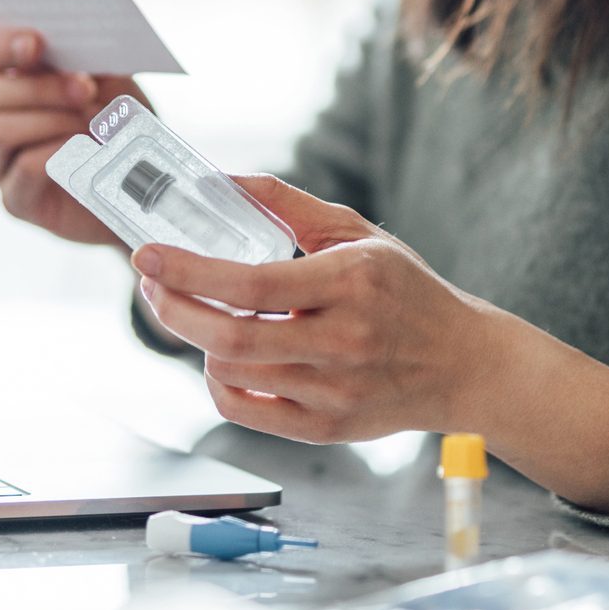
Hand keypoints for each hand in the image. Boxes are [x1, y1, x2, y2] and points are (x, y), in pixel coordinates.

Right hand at [0, 29, 148, 247]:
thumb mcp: (111, 82)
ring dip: (50, 119)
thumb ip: (89, 59)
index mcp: (7, 81)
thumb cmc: (117, 124)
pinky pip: (21, 168)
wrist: (138, 185)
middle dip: (37, 87)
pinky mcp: (15, 198)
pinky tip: (84, 149)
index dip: (1, 47)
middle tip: (85, 88)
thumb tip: (78, 37)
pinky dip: (55, 152)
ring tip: (93, 122)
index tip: (36, 43)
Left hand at [130, 175, 503, 443]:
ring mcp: (334, 392)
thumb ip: (286, 204)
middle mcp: (344, 341)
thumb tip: (219, 180)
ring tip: (194, 313)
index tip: (147, 255)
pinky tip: (222, 357)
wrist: (462, 364)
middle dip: (172, 309)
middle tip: (151, 285)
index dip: (187, 270)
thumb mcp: (356, 232)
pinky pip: (245, 411)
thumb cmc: (404, 291)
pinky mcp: (327, 429)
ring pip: (231, 374)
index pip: (249, 283)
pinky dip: (218, 382)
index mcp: (350, 282)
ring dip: (195, 340)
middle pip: (229, 338)